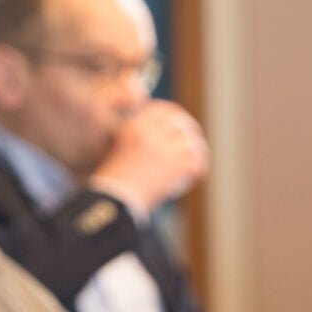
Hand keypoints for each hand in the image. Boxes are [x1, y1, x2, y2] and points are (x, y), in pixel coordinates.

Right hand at [90, 101, 209, 215]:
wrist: (115, 200)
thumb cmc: (112, 181)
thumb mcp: (116, 150)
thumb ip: (136, 139)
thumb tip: (158, 136)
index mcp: (135, 126)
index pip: (162, 110)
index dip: (173, 115)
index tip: (177, 122)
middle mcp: (150, 133)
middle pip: (180, 122)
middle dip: (190, 129)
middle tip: (192, 139)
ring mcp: (165, 148)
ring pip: (192, 142)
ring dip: (196, 151)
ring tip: (195, 160)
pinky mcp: (177, 165)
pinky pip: (196, 162)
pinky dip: (199, 168)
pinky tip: (196, 174)